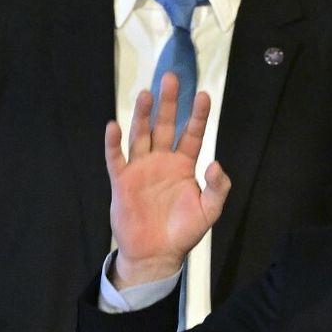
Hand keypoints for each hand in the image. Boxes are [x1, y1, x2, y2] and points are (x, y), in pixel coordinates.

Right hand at [106, 73, 230, 288]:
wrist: (156, 253)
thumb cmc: (183, 232)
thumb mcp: (209, 212)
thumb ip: (217, 188)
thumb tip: (216, 164)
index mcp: (184, 165)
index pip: (192, 134)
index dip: (197, 116)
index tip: (203, 95)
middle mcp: (161, 161)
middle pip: (164, 125)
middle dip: (168, 103)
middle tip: (171, 78)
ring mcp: (140, 168)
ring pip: (140, 135)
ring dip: (142, 115)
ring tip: (146, 93)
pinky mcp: (122, 181)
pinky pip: (117, 158)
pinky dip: (114, 143)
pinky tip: (114, 125)